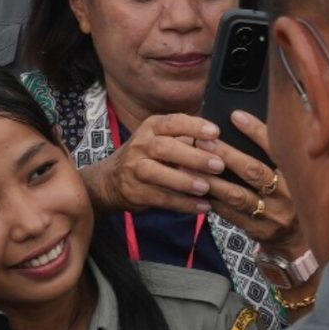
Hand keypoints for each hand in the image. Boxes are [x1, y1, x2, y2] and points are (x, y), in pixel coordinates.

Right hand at [81, 113, 233, 216]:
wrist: (110, 180)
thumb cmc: (147, 156)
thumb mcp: (161, 139)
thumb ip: (186, 139)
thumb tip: (219, 143)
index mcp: (151, 127)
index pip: (173, 122)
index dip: (194, 126)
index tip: (215, 133)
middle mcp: (140, 144)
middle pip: (165, 148)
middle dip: (193, 157)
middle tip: (218, 165)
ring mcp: (134, 168)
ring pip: (158, 173)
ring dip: (184, 181)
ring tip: (206, 188)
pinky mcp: (133, 191)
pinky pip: (160, 198)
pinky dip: (182, 203)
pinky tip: (201, 207)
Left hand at [205, 110, 303, 252]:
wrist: (296, 240)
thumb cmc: (287, 198)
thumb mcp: (289, 175)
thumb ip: (271, 156)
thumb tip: (241, 125)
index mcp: (296, 175)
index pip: (276, 149)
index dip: (256, 132)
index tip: (235, 116)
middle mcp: (286, 195)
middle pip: (253, 171)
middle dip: (226, 154)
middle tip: (203, 140)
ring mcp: (272, 215)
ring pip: (238, 195)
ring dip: (212, 179)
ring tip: (190, 166)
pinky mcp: (257, 230)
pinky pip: (230, 214)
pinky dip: (212, 200)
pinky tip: (196, 188)